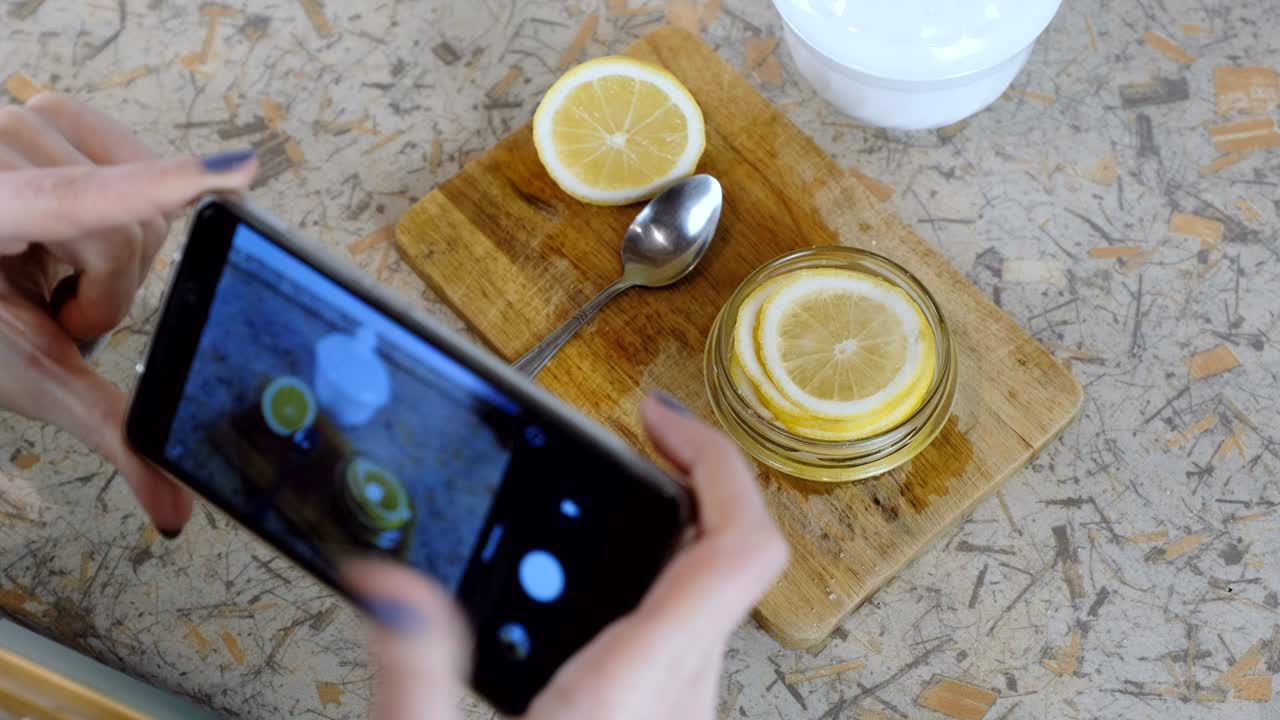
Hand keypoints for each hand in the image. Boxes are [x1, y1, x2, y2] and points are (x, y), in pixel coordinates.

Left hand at [0, 93, 257, 532]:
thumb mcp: (28, 373)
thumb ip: (108, 432)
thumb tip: (174, 510)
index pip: (75, 204)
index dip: (160, 188)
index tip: (236, 172)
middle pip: (126, 225)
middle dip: (112, 287)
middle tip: (63, 307)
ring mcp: (17, 123)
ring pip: (140, 192)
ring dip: (120, 248)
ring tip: (61, 268)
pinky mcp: (44, 111)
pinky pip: (134, 152)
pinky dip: (132, 196)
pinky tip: (80, 227)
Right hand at [346, 393, 788, 718]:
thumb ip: (414, 674)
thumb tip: (389, 584)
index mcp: (639, 688)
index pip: (739, 548)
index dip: (719, 463)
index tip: (659, 419)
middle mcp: (680, 698)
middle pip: (731, 558)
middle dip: (691, 479)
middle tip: (636, 440)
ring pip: (713, 600)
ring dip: (677, 532)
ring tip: (613, 496)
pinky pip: (686, 637)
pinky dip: (658, 583)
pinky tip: (590, 588)